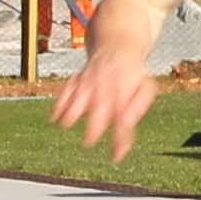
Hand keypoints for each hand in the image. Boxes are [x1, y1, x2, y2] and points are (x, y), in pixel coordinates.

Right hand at [48, 44, 159, 162]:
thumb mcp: (146, 87)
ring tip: (65, 125)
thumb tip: (126, 124)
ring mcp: (90, 77)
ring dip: (72, 109)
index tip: (116, 155)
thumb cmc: (134, 74)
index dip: (120, 135)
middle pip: (101, 103)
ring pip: (81, 93)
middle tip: (88, 143)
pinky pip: (68, 87)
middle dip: (94, 123)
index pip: (124, 114)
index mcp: (126, 86)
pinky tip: (55, 118)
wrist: (117, 44)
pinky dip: (61, 101)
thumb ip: (138, 106)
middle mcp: (106, 81)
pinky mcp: (78, 76)